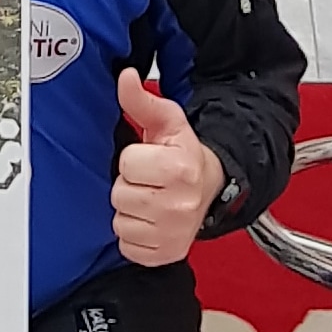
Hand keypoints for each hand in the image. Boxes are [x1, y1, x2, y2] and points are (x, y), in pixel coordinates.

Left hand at [110, 66, 224, 266]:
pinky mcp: (168, 255)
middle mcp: (180, 206)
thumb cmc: (183, 154)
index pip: (127, 164)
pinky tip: (149, 220)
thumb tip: (125, 77)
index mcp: (180, 169)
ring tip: (149, 199)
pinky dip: (134, 236)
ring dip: (129, 212)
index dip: (132, 159)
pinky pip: (128, 247)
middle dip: (128, 185)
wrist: (211, 188)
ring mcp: (175, 234)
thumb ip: (140, 99)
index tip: (148, 159)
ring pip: (121, 223)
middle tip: (148, 180)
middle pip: (120, 195)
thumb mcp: (166, 121)